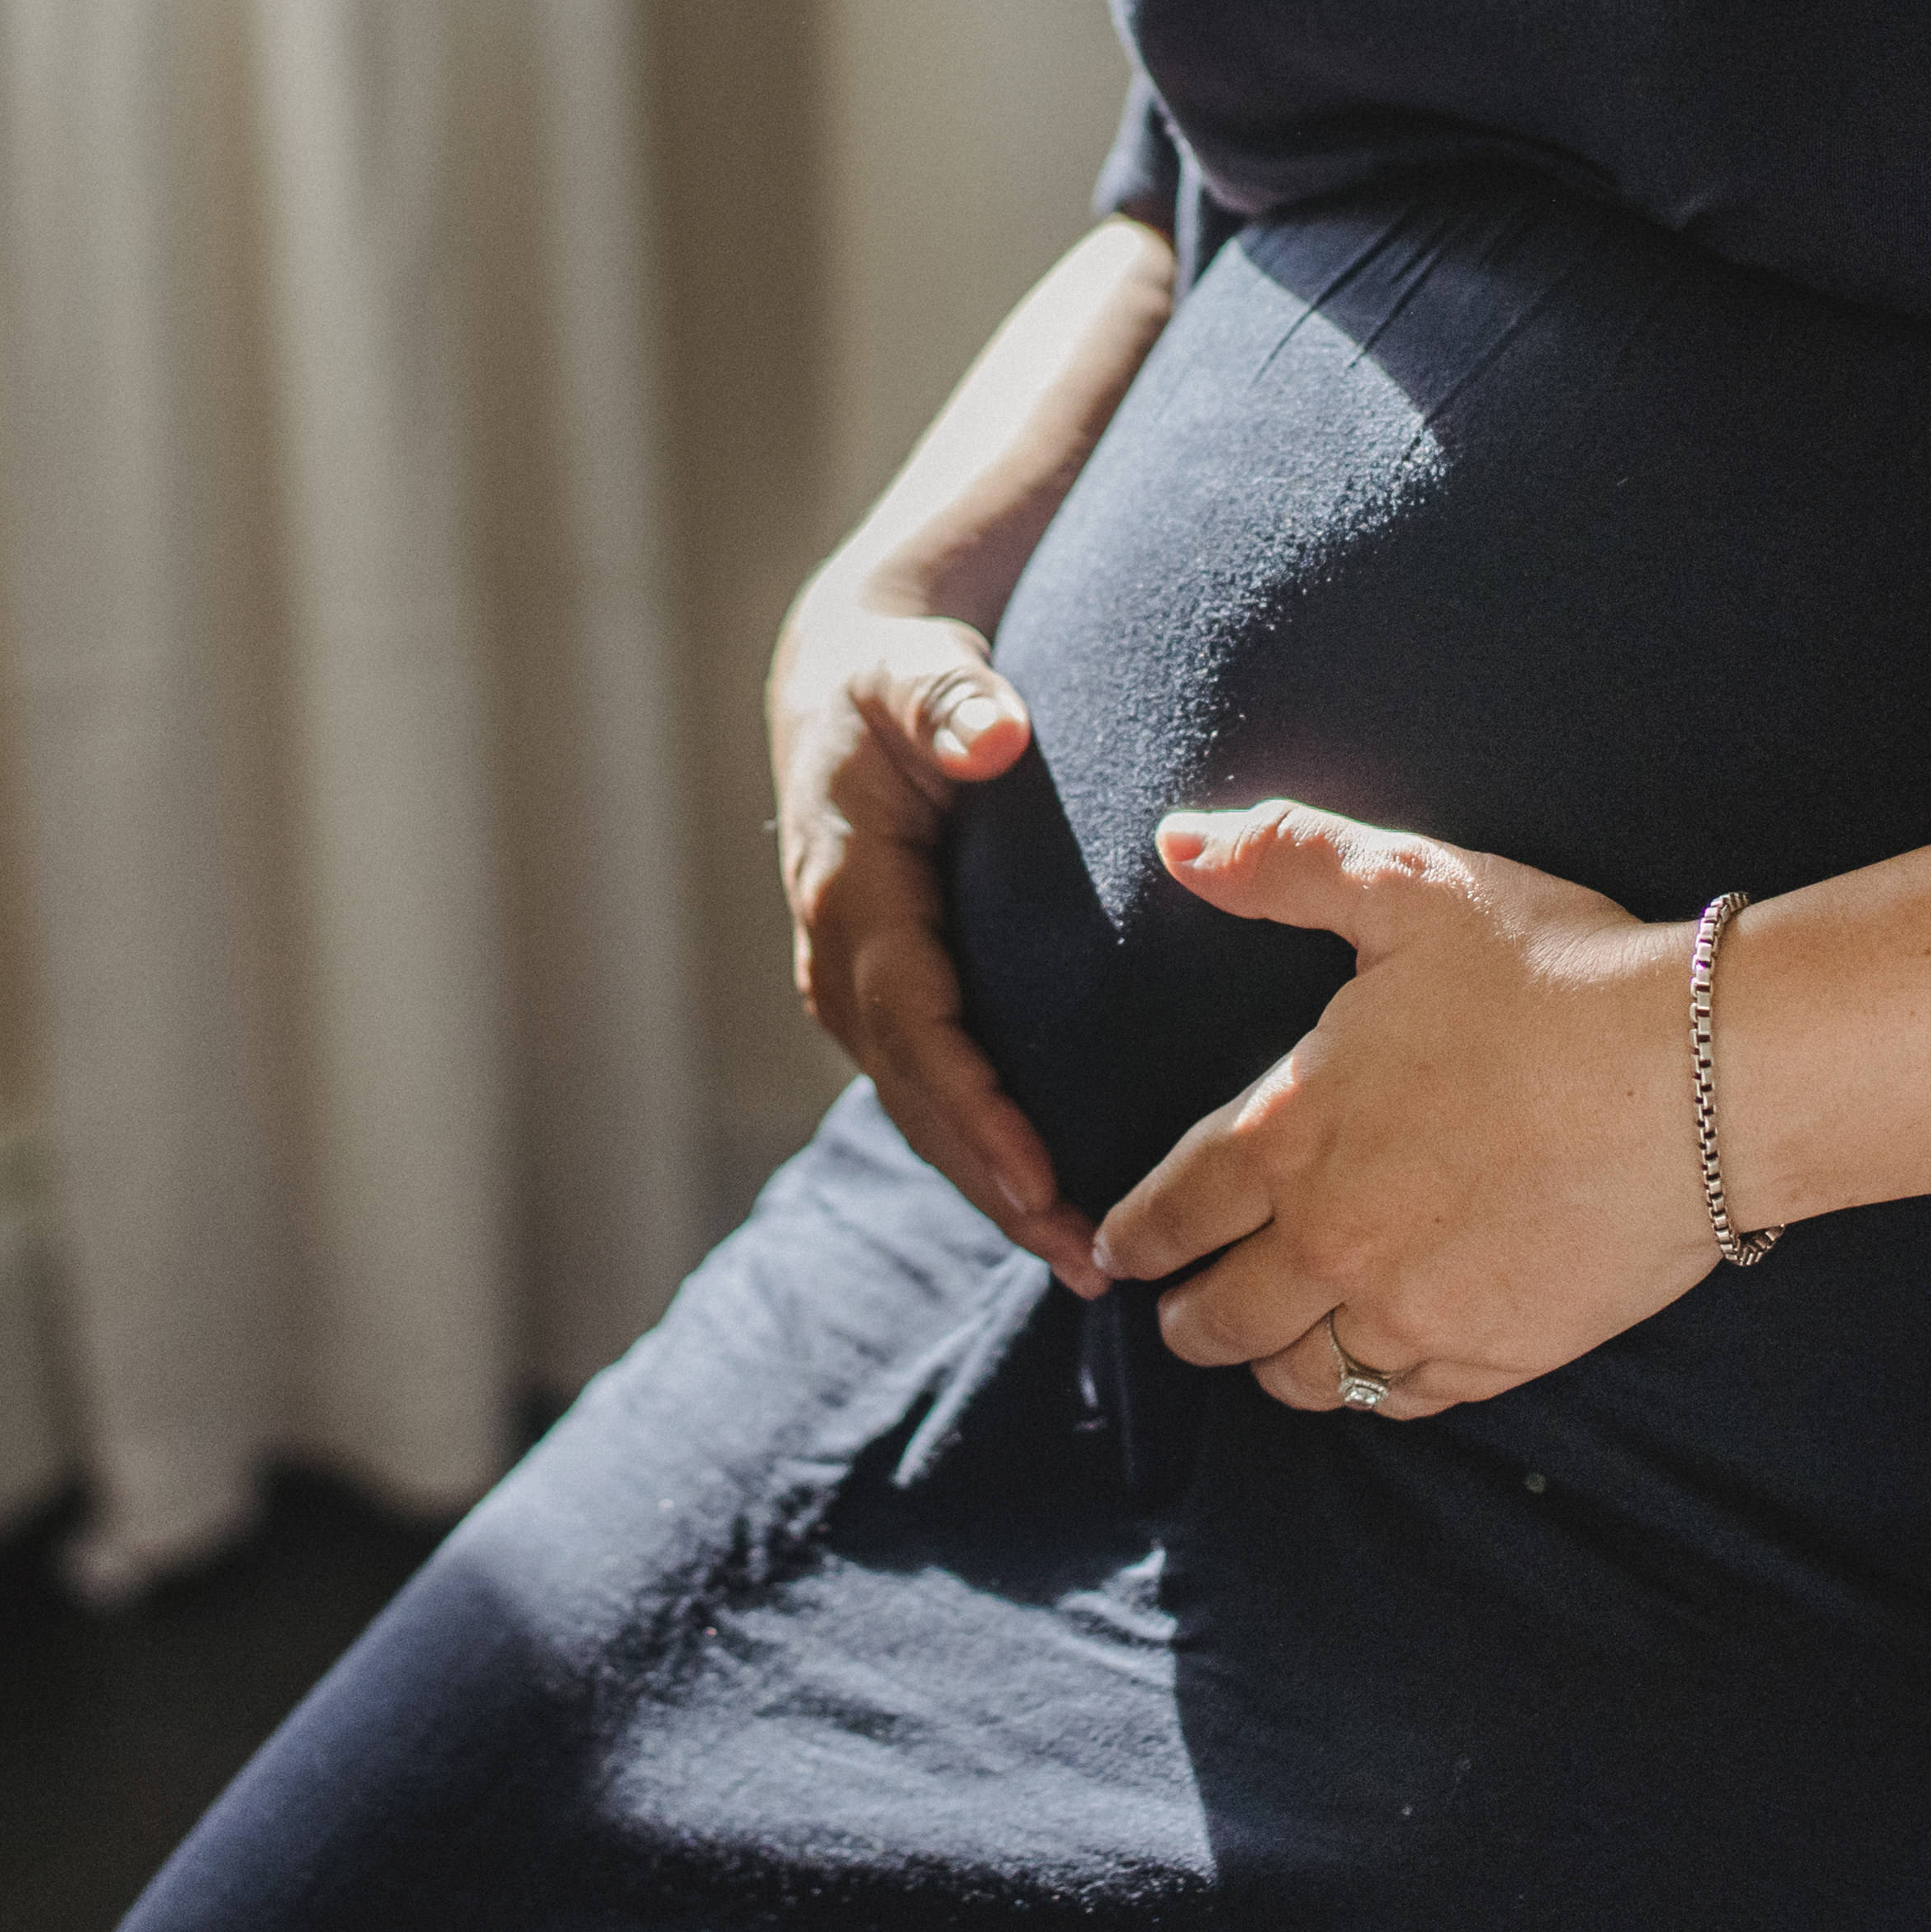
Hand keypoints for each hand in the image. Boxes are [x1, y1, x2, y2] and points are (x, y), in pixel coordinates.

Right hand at [771, 586, 1106, 1294]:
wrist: (841, 688)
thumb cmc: (892, 679)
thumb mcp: (914, 670)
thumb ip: (950, 699)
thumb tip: (996, 733)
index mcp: (850, 896)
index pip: (912, 1023)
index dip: (972, 1108)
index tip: (1040, 1177)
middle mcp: (840, 962)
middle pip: (919, 1099)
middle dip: (995, 1185)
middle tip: (1090, 1259)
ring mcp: (858, 991)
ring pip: (925, 1113)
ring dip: (996, 1191)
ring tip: (1087, 1261)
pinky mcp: (889, 1003)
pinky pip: (935, 1094)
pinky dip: (988, 1154)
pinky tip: (1056, 1204)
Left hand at [1092, 800, 1710, 1415]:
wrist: (1704, 1078)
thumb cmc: (1555, 974)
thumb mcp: (1412, 889)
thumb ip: (1283, 861)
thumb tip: (1177, 844)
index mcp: (1292, 1133)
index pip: (1174, 1211)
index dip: (1136, 1237)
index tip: (1118, 1251)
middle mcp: (1332, 1240)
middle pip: (1217, 1319)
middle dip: (1185, 1319)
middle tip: (1178, 1316)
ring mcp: (1413, 1312)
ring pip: (1302, 1376)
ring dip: (1272, 1362)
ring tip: (1269, 1348)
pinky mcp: (1494, 1357)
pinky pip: (1399, 1402)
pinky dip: (1372, 1390)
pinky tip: (1373, 1366)